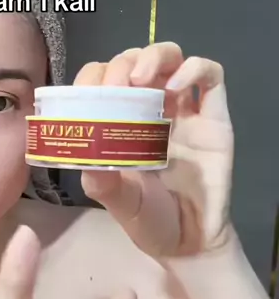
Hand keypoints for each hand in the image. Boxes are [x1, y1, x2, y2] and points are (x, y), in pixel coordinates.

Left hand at [75, 43, 234, 258]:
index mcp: (120, 123)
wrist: (189, 242)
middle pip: (135, 60)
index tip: (89, 94)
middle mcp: (150, 110)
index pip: (104, 81)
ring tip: (140, 80)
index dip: (93, 78)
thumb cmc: (150, 220)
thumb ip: (101, 180)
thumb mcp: (118, 201)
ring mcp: (184, 110)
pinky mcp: (214, 117)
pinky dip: (192, 69)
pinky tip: (175, 88)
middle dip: (121, 64)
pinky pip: (210, 74)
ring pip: (170, 57)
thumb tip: (84, 153)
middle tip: (116, 86)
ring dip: (153, 56)